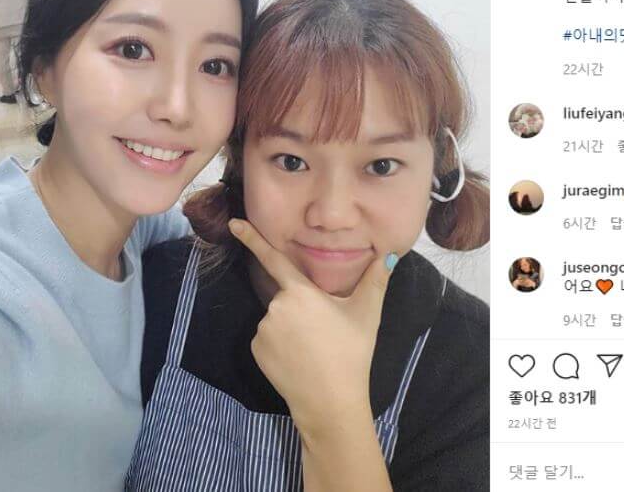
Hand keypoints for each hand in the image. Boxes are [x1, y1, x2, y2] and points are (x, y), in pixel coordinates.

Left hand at [228, 218, 397, 437]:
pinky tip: (298, 359)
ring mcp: (263, 329)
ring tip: (314, 349)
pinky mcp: (256, 349)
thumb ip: (375, 280)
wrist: (331, 401)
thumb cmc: (352, 352)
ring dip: (291, 328)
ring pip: (277, 319)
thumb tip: (389, 256)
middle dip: (303, 310)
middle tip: (325, 333)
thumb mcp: (366, 314)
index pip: (274, 259)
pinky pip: (268, 338)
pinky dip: (280, 345)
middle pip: (288, 298)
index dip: (252, 239)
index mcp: (301, 293)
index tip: (234, 223)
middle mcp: (276, 307)